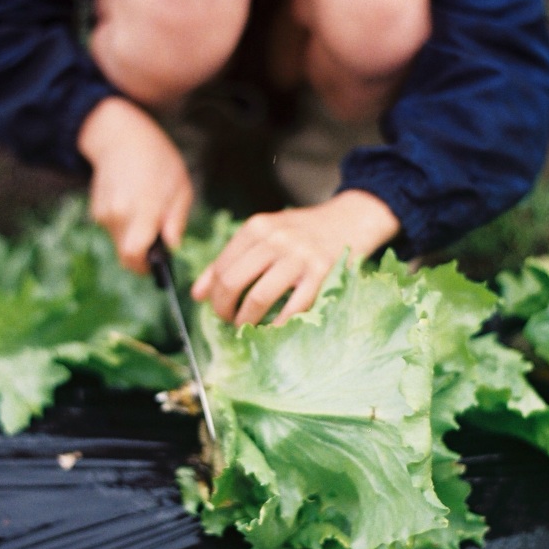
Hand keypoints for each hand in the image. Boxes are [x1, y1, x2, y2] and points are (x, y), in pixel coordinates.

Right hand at [78, 96, 193, 273]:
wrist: (120, 136)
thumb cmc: (157, 159)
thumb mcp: (180, 186)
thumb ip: (176, 220)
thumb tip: (173, 247)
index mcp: (143, 207)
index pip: (134, 253)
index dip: (144, 268)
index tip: (155, 268)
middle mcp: (119, 213)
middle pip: (126, 254)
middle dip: (142, 255)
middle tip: (157, 240)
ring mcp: (104, 212)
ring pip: (120, 243)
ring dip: (134, 238)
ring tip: (146, 210)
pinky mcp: (96, 210)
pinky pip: (113, 230)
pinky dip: (125, 226)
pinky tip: (133, 203)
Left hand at [191, 190, 399, 325]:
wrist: (351, 219)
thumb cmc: (302, 231)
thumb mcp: (265, 235)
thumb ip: (230, 260)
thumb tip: (197, 294)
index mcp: (257, 227)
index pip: (222, 267)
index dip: (214, 295)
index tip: (218, 308)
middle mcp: (275, 239)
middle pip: (233, 282)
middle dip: (224, 309)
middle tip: (228, 321)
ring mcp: (299, 256)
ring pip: (258, 297)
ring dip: (247, 320)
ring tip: (247, 326)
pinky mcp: (321, 273)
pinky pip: (292, 308)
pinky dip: (278, 325)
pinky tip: (274, 329)